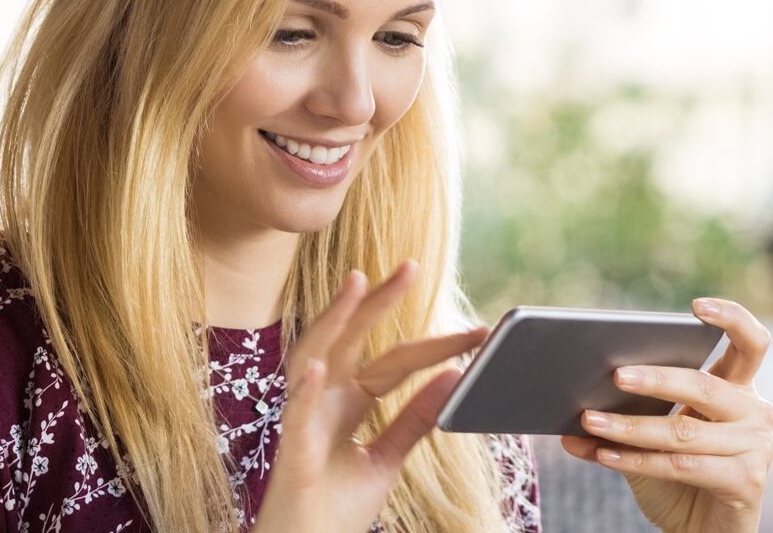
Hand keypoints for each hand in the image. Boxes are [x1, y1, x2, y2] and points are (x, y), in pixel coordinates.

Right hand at [253, 261, 488, 531]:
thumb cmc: (336, 505)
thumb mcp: (388, 459)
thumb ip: (414, 419)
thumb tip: (452, 377)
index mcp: (347, 401)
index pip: (394, 361)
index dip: (435, 345)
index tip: (478, 334)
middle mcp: (324, 398)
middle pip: (352, 339)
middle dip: (379, 301)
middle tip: (412, 266)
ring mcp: (305, 417)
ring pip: (317, 354)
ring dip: (334, 320)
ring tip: (357, 284)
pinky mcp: (293, 446)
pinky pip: (298, 409)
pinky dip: (308, 385)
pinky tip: (323, 364)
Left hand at [559, 297, 772, 532]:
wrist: (702, 529)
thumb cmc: (677, 472)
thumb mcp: (648, 436)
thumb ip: (620, 412)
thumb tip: (567, 397)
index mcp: (737, 388)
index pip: (751, 344)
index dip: (732, 319)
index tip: (696, 306)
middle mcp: (756, 412)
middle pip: (705, 385)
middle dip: (656, 379)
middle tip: (614, 374)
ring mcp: (758, 448)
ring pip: (682, 431)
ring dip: (628, 426)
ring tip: (588, 419)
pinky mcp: (746, 482)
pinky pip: (680, 465)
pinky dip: (636, 460)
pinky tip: (602, 453)